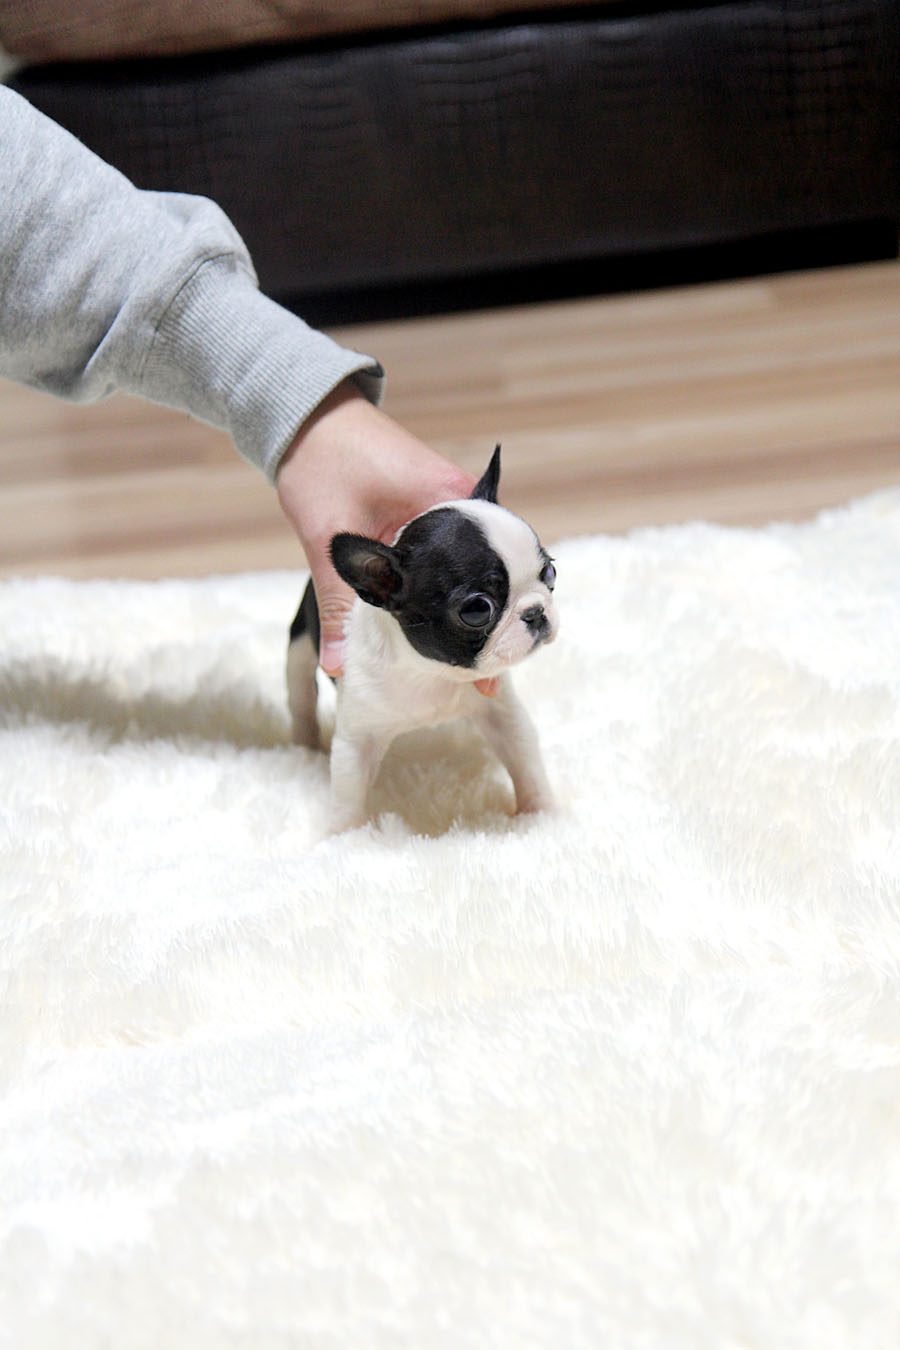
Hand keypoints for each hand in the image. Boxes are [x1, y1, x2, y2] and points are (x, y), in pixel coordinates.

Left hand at [276, 382, 474, 676]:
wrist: (308, 414)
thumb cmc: (321, 462)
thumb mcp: (327, 538)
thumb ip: (337, 606)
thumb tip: (341, 668)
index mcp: (454, 500)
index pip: (501, 568)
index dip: (496, 625)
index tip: (492, 671)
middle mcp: (466, 499)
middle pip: (496, 573)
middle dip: (490, 626)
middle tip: (486, 679)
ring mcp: (455, 502)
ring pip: (479, 567)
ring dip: (474, 608)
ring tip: (473, 663)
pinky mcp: (438, 506)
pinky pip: (459, 554)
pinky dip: (454, 586)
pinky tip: (445, 623)